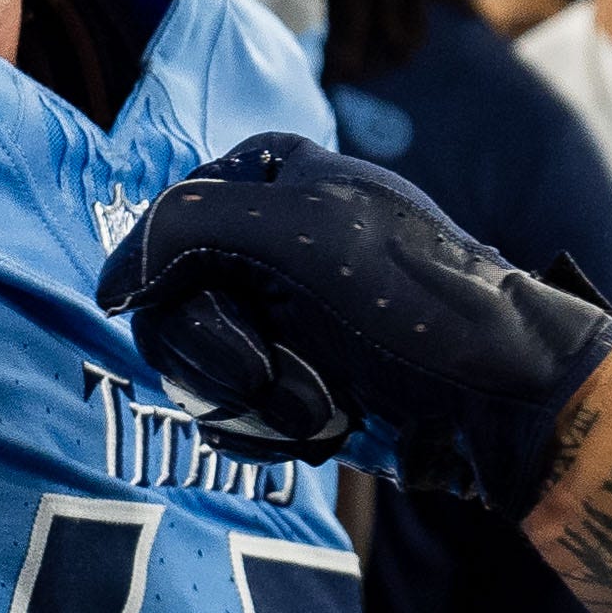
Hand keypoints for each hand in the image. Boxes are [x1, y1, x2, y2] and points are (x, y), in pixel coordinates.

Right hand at [99, 137, 611, 506]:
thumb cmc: (417, 299)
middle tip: (277, 377)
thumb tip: (112, 286)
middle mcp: (262, 242)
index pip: (163, 232)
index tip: (233, 326)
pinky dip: (272, 435)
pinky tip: (330, 426)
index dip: (181, 291)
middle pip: (167, 311)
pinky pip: (226, 420)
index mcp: (266, 178)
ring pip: (192, 375)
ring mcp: (273, 318)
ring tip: (326, 404)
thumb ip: (186, 228)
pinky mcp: (287, 385)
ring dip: (258, 405)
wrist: (499, 397)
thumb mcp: (301, 230)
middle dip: (225, 362)